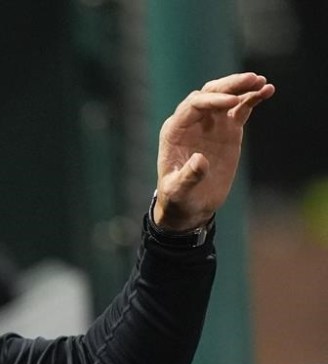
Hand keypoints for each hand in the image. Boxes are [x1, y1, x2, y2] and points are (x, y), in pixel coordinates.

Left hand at [154, 72, 274, 230]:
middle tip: (252, 80)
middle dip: (230, 85)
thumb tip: (200, 161)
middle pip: (210, 92)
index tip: (233, 102)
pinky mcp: (228, 129)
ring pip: (226, 96)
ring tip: (263, 83)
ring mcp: (211, 123)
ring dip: (243, 87)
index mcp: (174, 130)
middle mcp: (192, 122)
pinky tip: (267, 91)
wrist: (190, 204)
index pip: (193, 105)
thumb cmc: (178, 197)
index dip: (213, 100)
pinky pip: (241, 108)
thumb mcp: (179, 191)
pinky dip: (253, 99)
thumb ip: (188, 176)